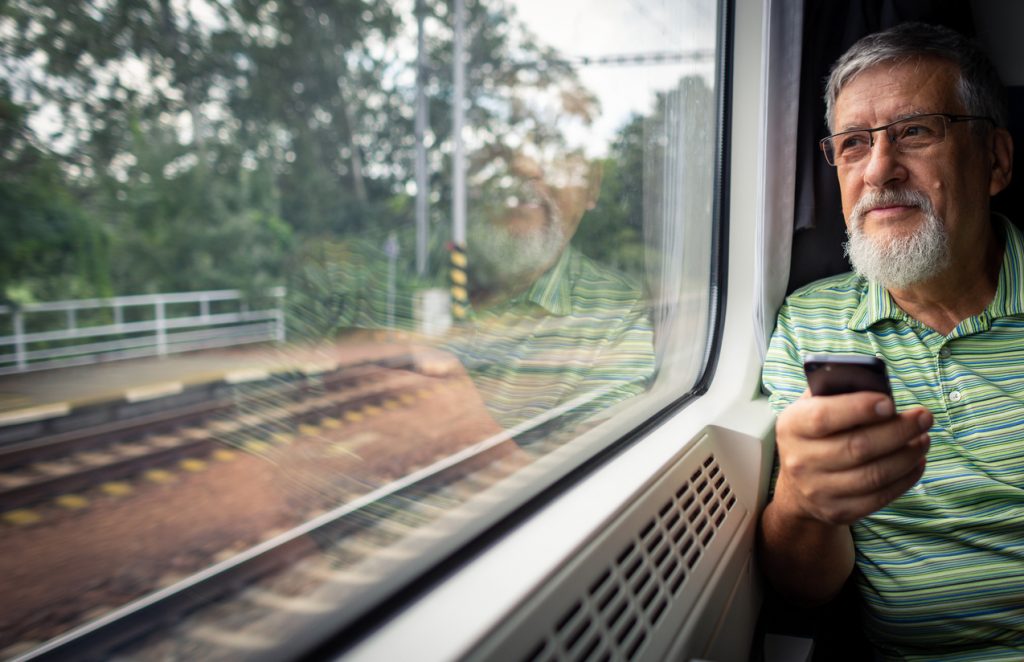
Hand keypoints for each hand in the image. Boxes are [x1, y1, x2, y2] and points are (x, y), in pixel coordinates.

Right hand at [773, 390, 931, 525]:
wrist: (798, 486)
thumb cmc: (816, 435)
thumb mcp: (812, 407)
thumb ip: (837, 393)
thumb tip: (877, 387)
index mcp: (792, 426)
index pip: (823, 417)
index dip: (859, 408)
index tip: (890, 402)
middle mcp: (800, 460)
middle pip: (858, 447)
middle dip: (898, 430)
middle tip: (924, 417)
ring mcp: (819, 490)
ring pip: (875, 474)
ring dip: (908, 455)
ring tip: (924, 439)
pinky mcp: (839, 511)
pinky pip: (881, 496)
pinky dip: (906, 478)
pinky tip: (917, 461)